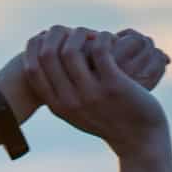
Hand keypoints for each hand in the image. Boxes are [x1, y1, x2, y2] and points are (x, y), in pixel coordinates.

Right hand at [22, 25, 168, 155]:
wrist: (140, 139)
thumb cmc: (108, 121)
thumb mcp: (77, 112)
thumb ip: (62, 94)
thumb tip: (46, 66)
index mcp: (57, 106)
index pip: (32, 70)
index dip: (35, 46)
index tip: (47, 36)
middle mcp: (70, 101)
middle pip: (48, 56)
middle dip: (57, 34)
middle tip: (72, 31)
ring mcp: (91, 94)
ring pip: (71, 50)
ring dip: (80, 33)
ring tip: (92, 34)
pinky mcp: (114, 85)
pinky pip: (100, 49)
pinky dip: (102, 37)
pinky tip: (108, 39)